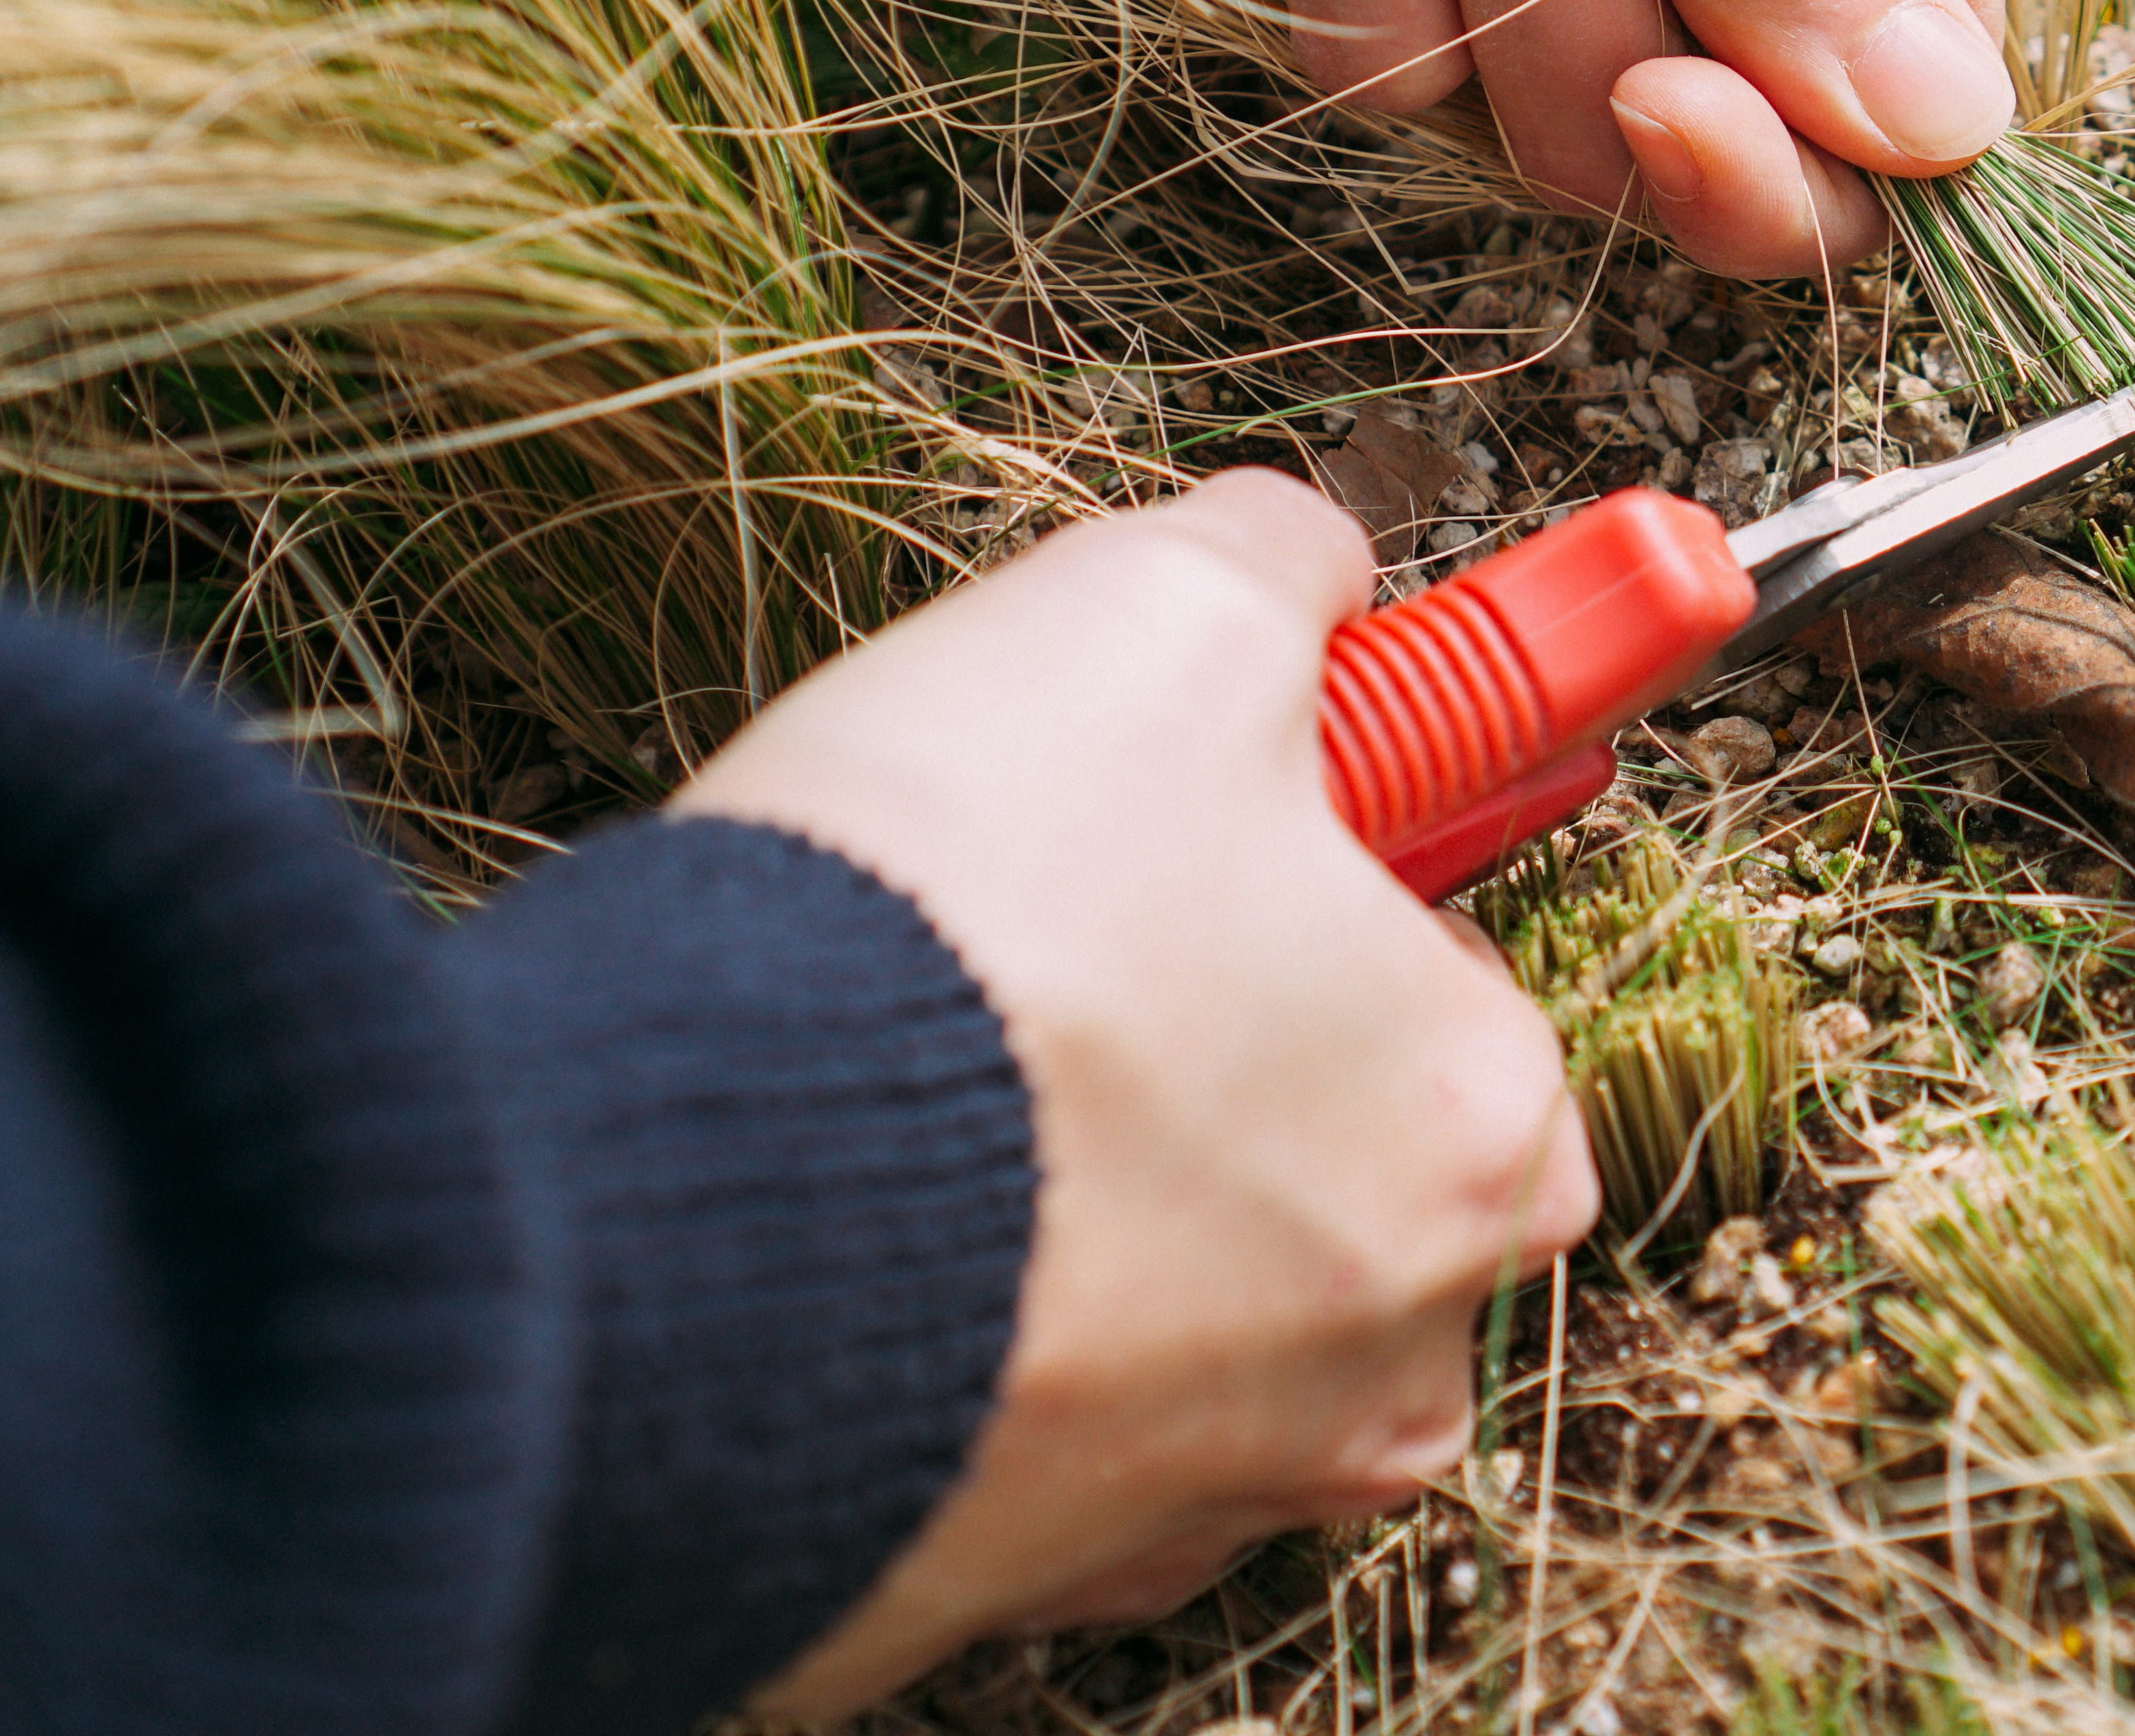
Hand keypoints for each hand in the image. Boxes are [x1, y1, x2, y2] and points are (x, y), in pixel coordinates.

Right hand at [692, 470, 1597, 1716]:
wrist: (652, 1224)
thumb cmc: (959, 929)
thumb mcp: (1156, 619)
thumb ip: (1279, 568)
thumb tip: (1307, 556)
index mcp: (1481, 1142)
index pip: (1468, 985)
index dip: (1338, 874)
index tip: (1237, 818)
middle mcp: (1382, 1359)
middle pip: (1331, 1154)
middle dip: (1207, 1042)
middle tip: (1047, 934)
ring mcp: (1191, 1495)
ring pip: (1177, 1298)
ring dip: (1070, 1186)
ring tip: (919, 1063)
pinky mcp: (986, 1577)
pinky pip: (1010, 1417)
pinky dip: (951, 1316)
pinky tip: (847, 1206)